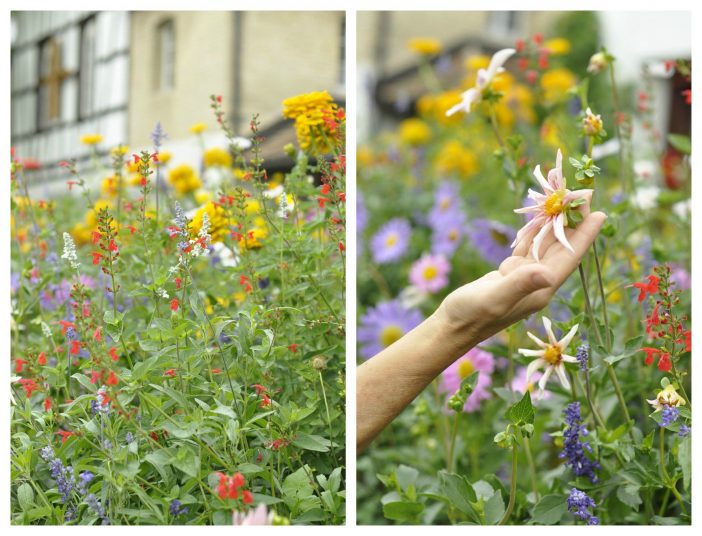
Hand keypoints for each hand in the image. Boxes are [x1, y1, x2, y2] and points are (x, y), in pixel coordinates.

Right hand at [436, 211, 606, 347]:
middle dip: (574, 222)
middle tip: (584, 193)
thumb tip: (547, 273)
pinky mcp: (509, 273)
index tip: (600, 213)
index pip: (569, 258)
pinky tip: (539, 217)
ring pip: (545, 245)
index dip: (585, 236)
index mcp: (540, 289)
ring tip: (566, 199)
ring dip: (555, 223)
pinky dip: (533, 231)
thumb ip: (519, 285)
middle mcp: (537, 282)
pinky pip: (527, 247)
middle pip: (562, 247)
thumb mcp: (495, 299)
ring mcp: (524, 277)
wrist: (452, 326)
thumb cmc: (471, 315)